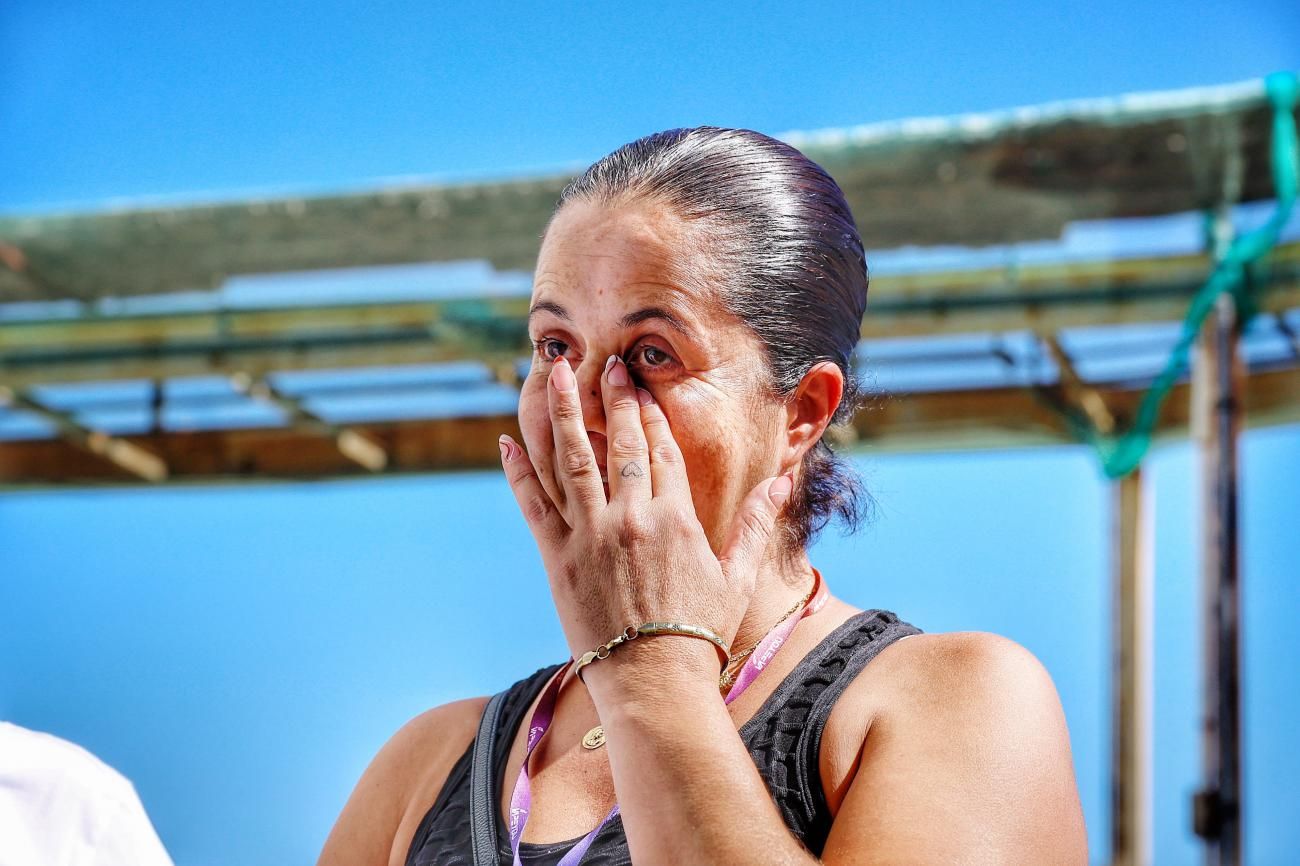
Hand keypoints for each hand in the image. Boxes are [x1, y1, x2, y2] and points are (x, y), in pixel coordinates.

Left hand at [498, 353, 793, 682]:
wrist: (653, 683)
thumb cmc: (701, 634)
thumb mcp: (738, 576)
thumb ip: (757, 523)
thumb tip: (783, 480)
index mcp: (676, 519)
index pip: (661, 450)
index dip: (650, 413)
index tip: (640, 383)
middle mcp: (632, 518)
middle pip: (620, 443)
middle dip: (613, 399)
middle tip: (604, 363)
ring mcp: (591, 536)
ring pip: (572, 459)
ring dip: (563, 412)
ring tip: (555, 371)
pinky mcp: (558, 558)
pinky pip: (534, 504)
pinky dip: (519, 471)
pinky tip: (507, 440)